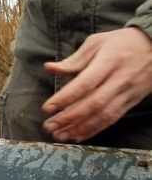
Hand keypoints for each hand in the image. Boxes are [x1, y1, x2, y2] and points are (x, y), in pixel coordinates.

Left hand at [41, 27, 151, 142]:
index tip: (47, 108)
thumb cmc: (122, 43)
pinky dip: (94, 130)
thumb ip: (73, 60)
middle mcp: (120, 79)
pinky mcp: (132, 102)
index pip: (85, 83)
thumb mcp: (97, 43)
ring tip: (59, 136)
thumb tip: (49, 68)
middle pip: (94, 103)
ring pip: (103, 115)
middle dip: (69, 118)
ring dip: (80, 129)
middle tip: (48, 127)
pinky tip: (77, 135)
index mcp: (109, 61)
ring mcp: (128, 93)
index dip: (65, 98)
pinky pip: (112, 119)